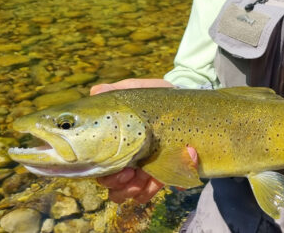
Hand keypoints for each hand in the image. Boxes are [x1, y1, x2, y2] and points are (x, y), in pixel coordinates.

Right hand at [91, 78, 197, 203]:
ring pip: (131, 193)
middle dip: (119, 185)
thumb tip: (96, 91)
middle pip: (113, 186)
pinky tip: (164, 176)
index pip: (100, 168)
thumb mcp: (138, 90)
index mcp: (116, 145)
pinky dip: (158, 186)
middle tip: (129, 174)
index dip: (104, 175)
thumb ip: (117, 90)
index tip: (117, 169)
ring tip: (145, 178)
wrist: (188, 103)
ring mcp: (146, 168)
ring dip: (135, 190)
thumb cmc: (157, 96)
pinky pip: (155, 190)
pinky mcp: (164, 172)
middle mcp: (128, 160)